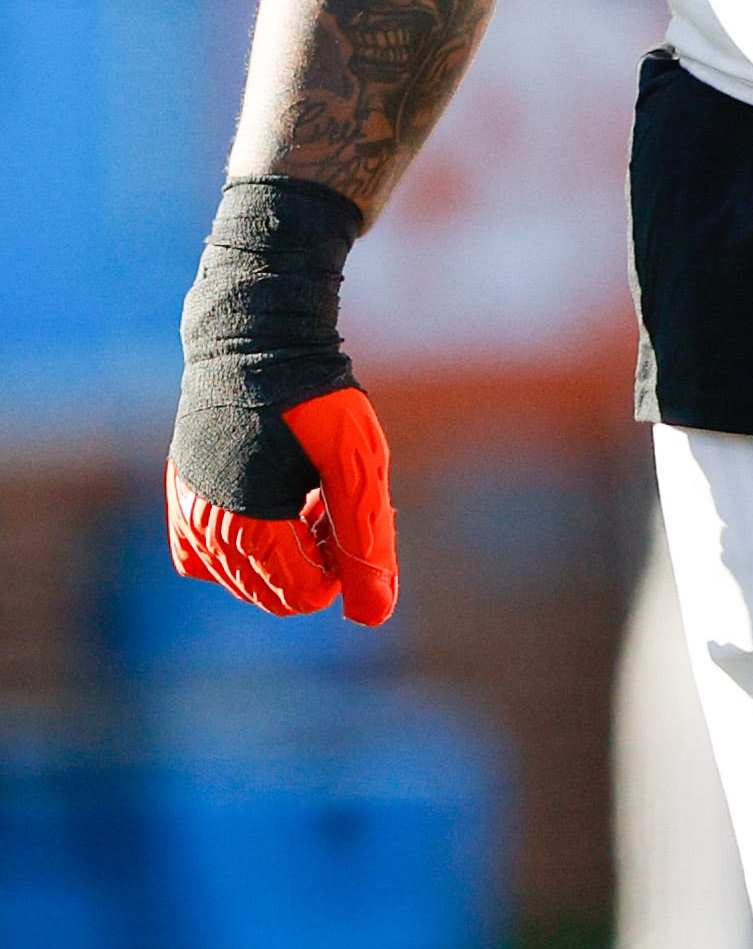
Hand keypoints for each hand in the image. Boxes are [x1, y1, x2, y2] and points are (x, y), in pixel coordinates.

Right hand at [165, 178, 397, 627]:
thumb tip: (374, 616)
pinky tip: (270, 506)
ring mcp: (187, 510)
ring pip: (240, 575)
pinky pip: (205, 554)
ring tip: (307, 495)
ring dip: (281, 550)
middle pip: (270, 590)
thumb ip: (368, 541)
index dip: (341, 566)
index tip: (351, 514)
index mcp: (247, 524)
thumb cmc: (315, 396)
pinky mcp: (182, 491)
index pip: (300, 595)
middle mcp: (205, 526)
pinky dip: (242, 546)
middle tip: (331, 499)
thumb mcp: (357, 465)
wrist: (256, 333)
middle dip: (312, 559)